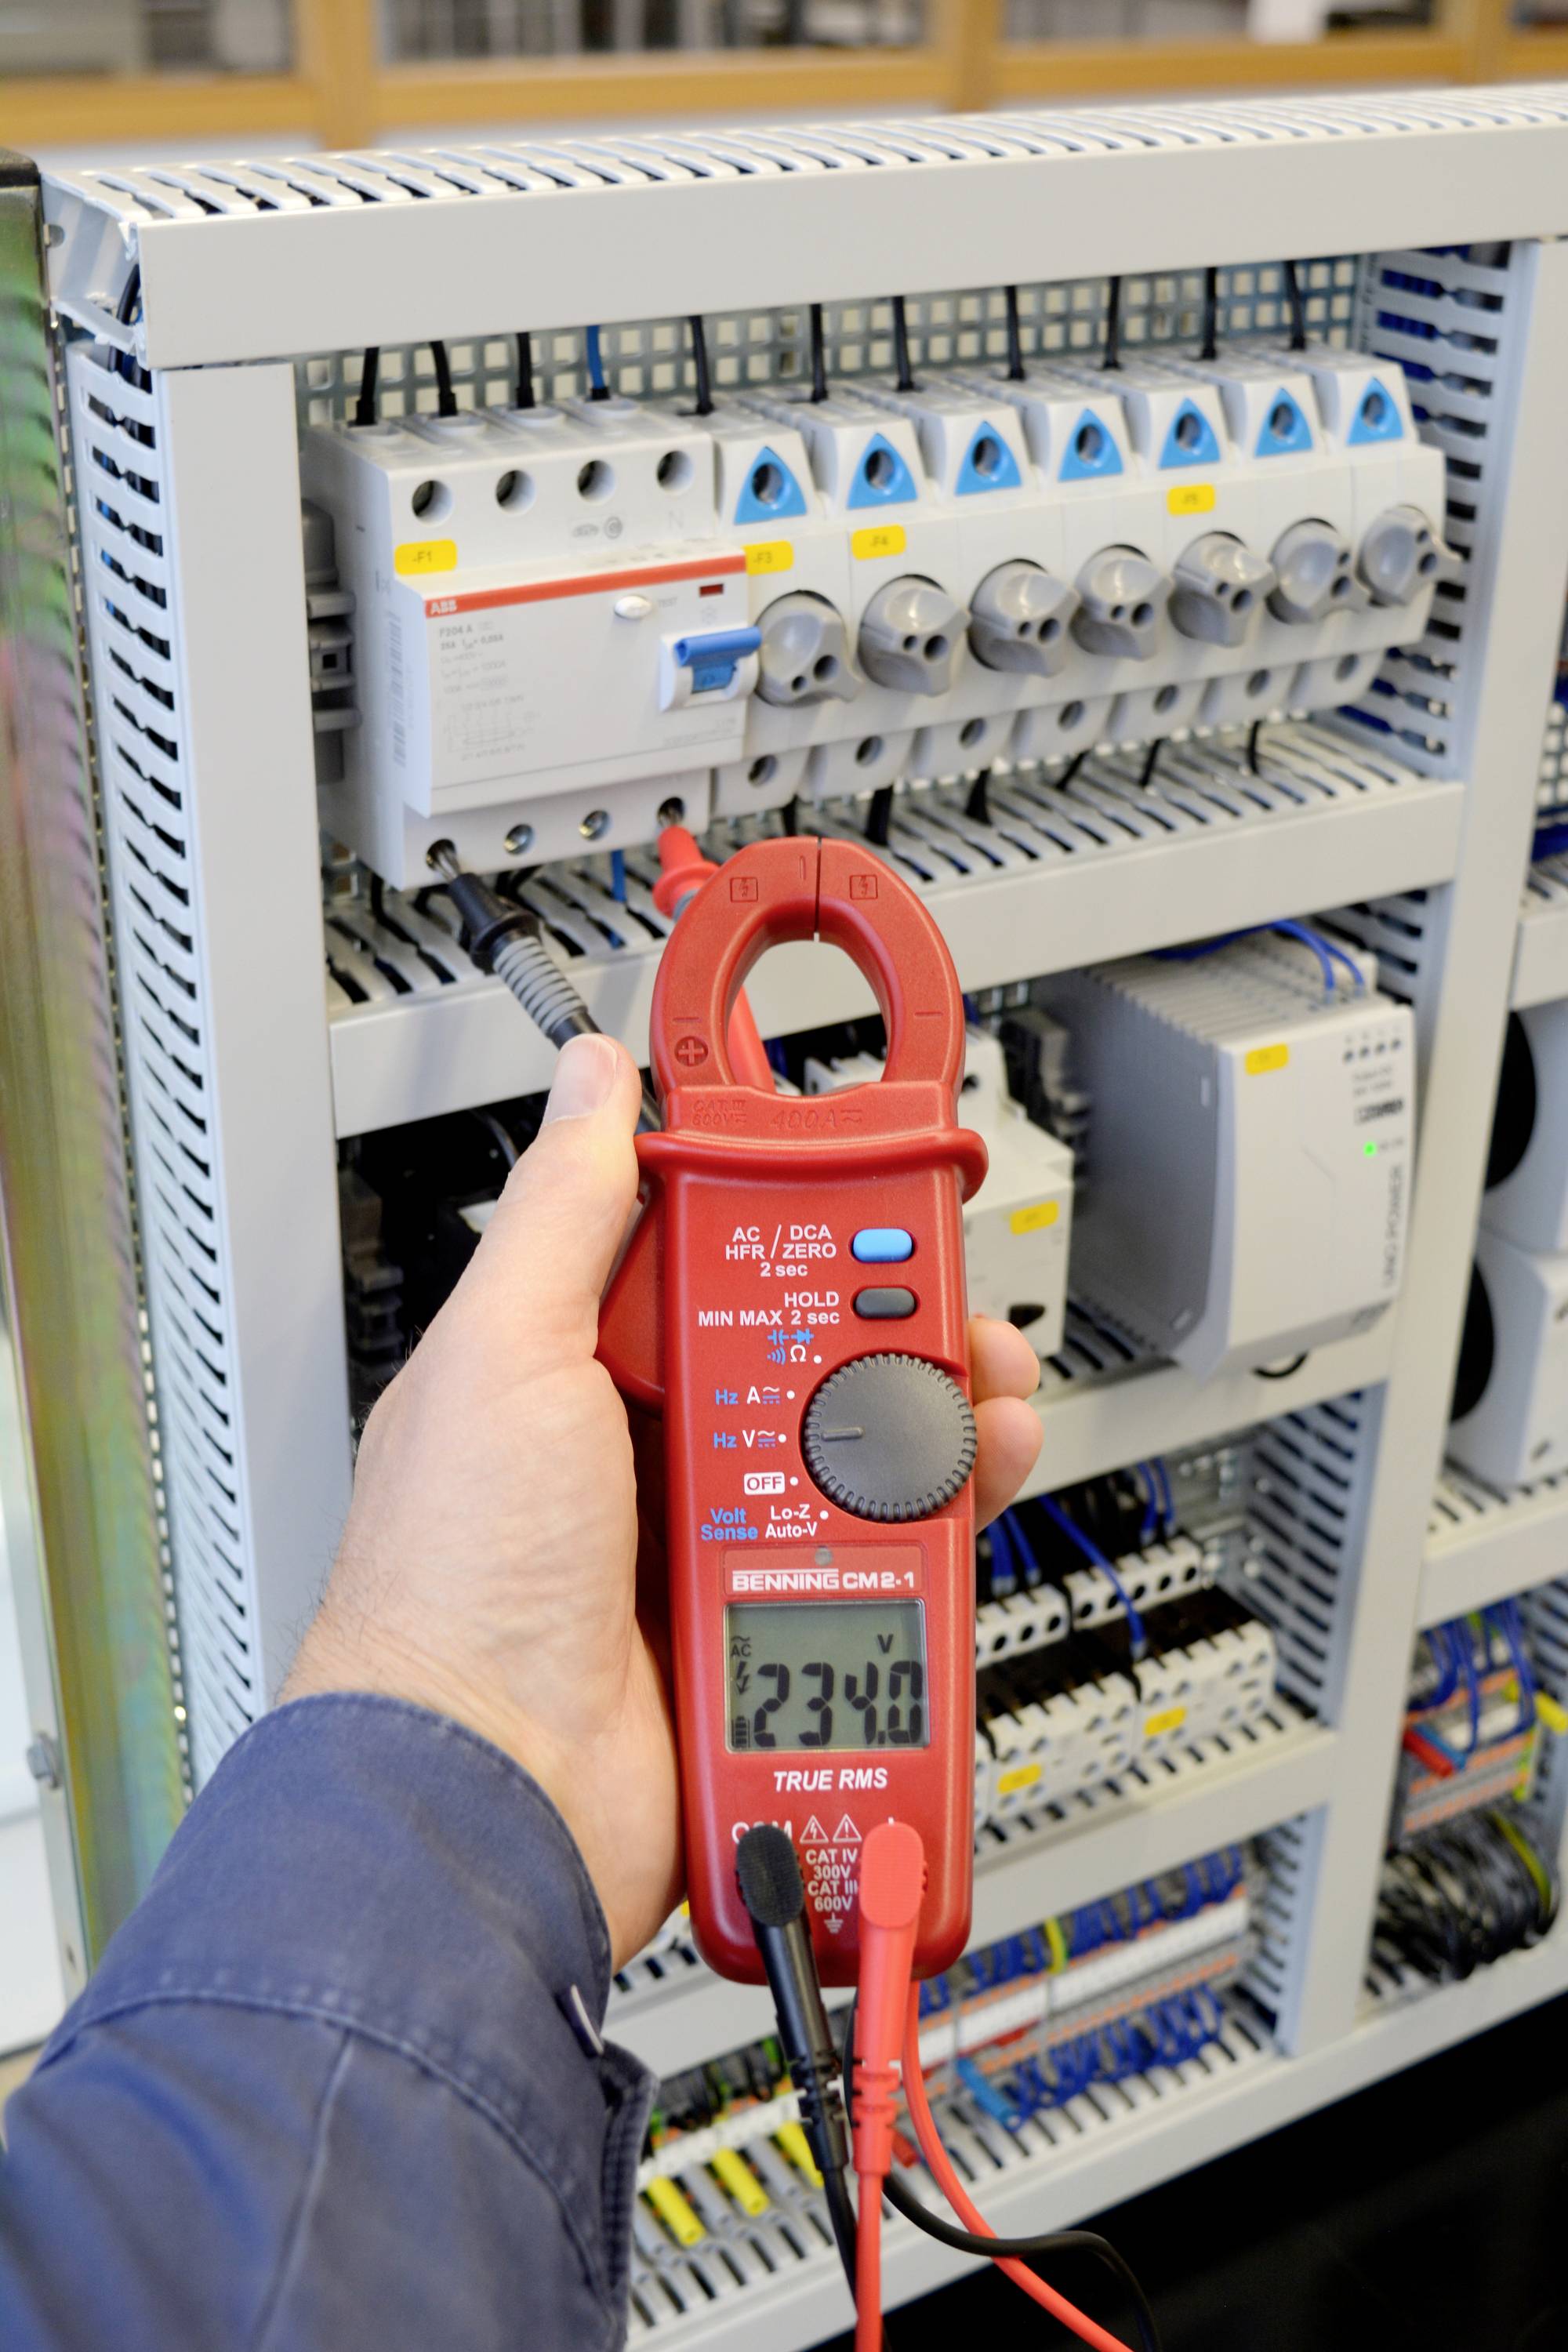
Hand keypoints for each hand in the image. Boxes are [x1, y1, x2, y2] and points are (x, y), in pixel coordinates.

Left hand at [284, 1032, 1043, 1968]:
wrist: (494, 1795)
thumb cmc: (455, 1586)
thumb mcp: (503, 1355)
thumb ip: (563, 1213)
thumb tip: (589, 1081)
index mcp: (585, 1365)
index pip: (717, 1252)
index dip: (802, 1212)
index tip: (872, 1182)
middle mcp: (654, 1445)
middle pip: (815, 1349)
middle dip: (900, 1321)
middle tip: (945, 1312)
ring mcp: (718, 1538)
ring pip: (864, 1451)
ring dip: (934, 1422)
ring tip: (972, 1404)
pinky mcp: (775, 1626)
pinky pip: (881, 1560)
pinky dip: (932, 1529)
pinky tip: (959, 1497)